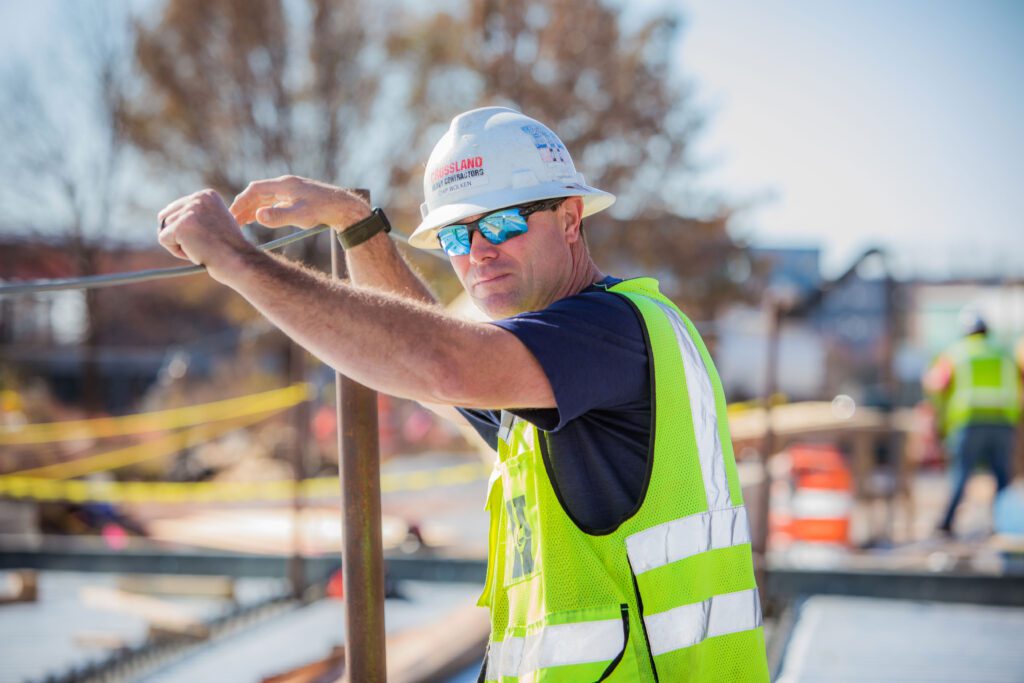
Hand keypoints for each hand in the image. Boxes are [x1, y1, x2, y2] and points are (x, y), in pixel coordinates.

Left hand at [157, 189, 256, 276]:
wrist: (238, 261)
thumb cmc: (229, 248)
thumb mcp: (214, 222)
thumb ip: (196, 215)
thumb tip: (164, 218)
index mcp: (207, 195)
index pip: (177, 208)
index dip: (189, 229)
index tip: (209, 236)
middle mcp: (197, 198)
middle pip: (168, 217)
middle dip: (181, 235)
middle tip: (205, 243)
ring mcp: (188, 211)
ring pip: (165, 229)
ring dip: (180, 243)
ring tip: (203, 247)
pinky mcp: (180, 226)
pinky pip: (163, 239)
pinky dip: (176, 251)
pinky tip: (197, 251)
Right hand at [229, 175, 370, 231]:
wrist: (343, 207)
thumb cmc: (323, 211)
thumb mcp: (301, 216)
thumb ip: (279, 216)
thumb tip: (258, 215)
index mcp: (284, 185)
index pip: (255, 190)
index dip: (242, 201)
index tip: (232, 214)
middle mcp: (286, 185)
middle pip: (257, 193)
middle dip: (244, 206)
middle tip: (232, 221)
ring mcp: (290, 190)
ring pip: (264, 198)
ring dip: (252, 208)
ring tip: (240, 222)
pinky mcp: (295, 197)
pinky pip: (273, 201)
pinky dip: (262, 209)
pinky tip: (257, 218)